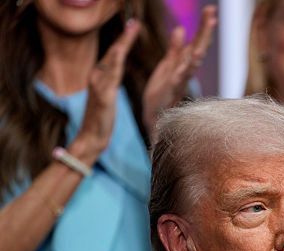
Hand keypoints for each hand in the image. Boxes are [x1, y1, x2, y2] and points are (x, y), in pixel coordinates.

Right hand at [74, 19, 141, 161]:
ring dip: (122, 45)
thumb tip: (114, 72)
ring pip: (111, 62)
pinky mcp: (103, 98)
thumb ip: (110, 83)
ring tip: (131, 32)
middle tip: (134, 23)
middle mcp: (97, 78)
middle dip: (124, 37)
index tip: (133, 27)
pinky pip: (110, 78)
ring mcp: (99, 87)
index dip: (123, 41)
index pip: (114, 56)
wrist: (91, 138)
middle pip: (113, 53)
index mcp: (101, 78)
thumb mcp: (108, 97)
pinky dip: (115, 65)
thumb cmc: (102, 120)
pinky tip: (120, 55)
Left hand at [142, 6, 216, 133]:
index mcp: (184, 64)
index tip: (210, 10)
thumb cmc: (161, 93)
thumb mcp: (167, 65)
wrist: (155, 117)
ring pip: (193, 61)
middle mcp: (186, 71)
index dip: (204, 27)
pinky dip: (185, 67)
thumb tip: (181, 29)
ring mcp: (180, 80)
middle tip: (211, 12)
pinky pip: (180, 77)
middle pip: (199, 47)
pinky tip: (190, 57)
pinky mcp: (171, 89)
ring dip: (199, 46)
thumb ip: (175, 49)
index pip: (197, 42)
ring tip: (206, 30)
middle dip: (205, 30)